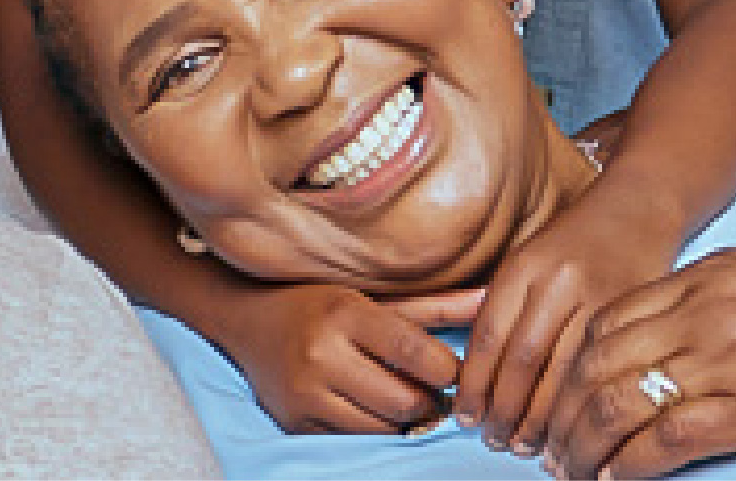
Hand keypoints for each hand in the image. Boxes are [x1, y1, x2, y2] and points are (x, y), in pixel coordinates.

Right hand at [217, 280, 481, 435]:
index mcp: (345, 313)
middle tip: (429, 390)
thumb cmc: (318, 302)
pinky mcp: (294, 422)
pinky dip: (371, 429)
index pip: (415, 352)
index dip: (446, 369)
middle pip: (404, 399)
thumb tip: (490, 299)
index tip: (450, 370)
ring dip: (401, 419)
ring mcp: (305, 393)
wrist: (244, 318)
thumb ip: (434, 306)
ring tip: (398, 397)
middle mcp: (321, 354)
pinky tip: (368, 407)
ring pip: (381, 427)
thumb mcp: (373, 295)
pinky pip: (353, 439)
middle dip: (428, 401)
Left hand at [456, 187, 665, 454]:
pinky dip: (578, 405)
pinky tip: (567, 426)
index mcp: (524, 265)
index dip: (474, 384)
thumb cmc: (573, 242)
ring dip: (541, 418)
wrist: (639, 208)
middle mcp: (559, 279)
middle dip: (505, 409)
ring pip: (563, 371)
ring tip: (526, 445)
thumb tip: (474, 378)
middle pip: (523, 359)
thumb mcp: (527, 262)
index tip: (466, 417)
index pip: (489, 336)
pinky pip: (600, 369)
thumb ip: (502, 310)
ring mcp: (600, 295)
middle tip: (495, 440)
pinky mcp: (634, 313)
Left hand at [543, 243, 735, 480]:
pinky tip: (614, 479)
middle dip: (561, 405)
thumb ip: (730, 287)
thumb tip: (695, 307)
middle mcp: (704, 313)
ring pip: (616, 403)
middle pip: (596, 360)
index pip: (608, 316)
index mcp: (710, 275)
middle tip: (547, 440)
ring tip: (570, 468)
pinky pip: (663, 441)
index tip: (561, 388)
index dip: (572, 358)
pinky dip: (627, 465)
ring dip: (582, 442)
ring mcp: (725, 362)